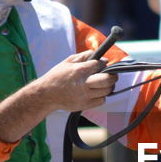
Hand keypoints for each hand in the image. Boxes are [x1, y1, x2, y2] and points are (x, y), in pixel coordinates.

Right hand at [0, 54, 117, 143]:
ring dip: (108, 87)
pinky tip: (96, 92)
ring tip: (104, 84)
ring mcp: (85, 95)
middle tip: (112, 75)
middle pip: (107, 80)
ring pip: (106, 91)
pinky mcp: (85, 105)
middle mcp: (83, 83)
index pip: (99, 65)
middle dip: (113, 76)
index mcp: (79, 70)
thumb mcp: (68, 61)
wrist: (46, 95)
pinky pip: (101, 101)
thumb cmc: (57, 76)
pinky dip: (102, 96)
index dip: (104, 63)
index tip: (103, 64)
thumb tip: (100, 56)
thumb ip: (84, 56)